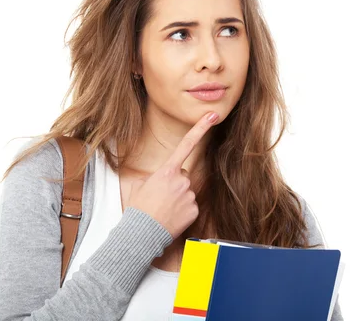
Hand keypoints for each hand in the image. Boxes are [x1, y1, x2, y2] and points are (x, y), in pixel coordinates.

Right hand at [128, 111, 218, 238]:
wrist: (141, 233)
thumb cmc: (138, 209)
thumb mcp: (139, 187)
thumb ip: (151, 178)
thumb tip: (156, 180)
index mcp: (167, 171)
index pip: (186, 144)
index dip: (200, 128)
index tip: (212, 116)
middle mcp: (181, 180)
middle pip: (183, 175)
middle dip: (175, 183)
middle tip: (161, 197)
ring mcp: (189, 195)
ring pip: (187, 191)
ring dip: (178, 198)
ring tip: (164, 209)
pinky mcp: (194, 210)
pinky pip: (191, 206)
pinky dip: (183, 211)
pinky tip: (172, 217)